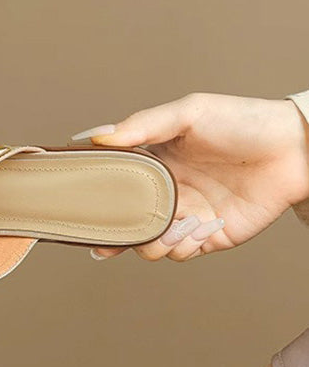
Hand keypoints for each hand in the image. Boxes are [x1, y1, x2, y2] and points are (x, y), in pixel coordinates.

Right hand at [72, 92, 308, 261]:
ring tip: (181, 221)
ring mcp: (184, 218)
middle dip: (115, 237)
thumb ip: (142, 125)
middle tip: (107, 243)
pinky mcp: (206, 238)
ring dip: (156, 241)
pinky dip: (184, 245)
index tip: (79, 213)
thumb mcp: (189, 112)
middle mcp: (166, 194)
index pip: (115, 189)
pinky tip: (204, 225)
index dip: (96, 204)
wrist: (292, 149)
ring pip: (149, 245)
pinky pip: (179, 254)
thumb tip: (98, 137)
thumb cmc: (243, 122)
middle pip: (126, 225)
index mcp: (154, 165)